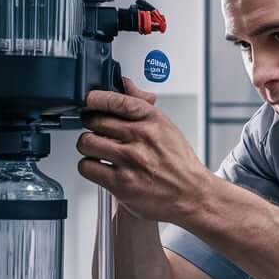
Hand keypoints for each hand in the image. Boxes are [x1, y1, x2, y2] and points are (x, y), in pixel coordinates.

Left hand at [76, 77, 213, 222]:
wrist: (192, 194)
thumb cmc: (178, 163)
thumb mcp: (165, 126)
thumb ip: (141, 104)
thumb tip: (125, 83)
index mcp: (152, 119)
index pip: (116, 100)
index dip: (96, 98)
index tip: (89, 100)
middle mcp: (141, 137)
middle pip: (94, 120)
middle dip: (91, 125)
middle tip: (97, 132)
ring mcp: (130, 160)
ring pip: (86, 142)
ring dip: (88, 147)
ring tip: (99, 151)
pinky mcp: (120, 183)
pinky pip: (87, 167)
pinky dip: (89, 167)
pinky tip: (100, 168)